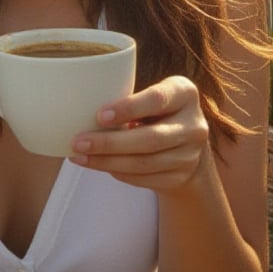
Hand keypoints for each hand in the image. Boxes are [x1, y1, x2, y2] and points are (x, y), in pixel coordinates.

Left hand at [69, 75, 209, 193]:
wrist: (187, 144)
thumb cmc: (158, 111)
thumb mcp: (153, 95)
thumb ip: (129, 97)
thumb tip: (82, 106)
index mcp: (185, 93)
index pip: (157, 99)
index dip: (128, 108)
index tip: (99, 115)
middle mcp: (194, 125)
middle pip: (149, 139)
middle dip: (109, 143)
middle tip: (78, 142)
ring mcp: (190, 155)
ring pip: (143, 163)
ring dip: (106, 161)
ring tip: (79, 156)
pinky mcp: (180, 177)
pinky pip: (143, 178)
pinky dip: (117, 171)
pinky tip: (97, 164)